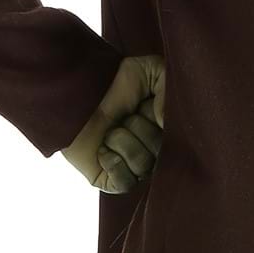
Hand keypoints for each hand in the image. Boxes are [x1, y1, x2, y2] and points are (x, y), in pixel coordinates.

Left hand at [62, 54, 166, 192]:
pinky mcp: (113, 182)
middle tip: (123, 117)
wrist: (75, 94)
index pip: (178, 138)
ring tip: (109, 131)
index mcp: (165, 130)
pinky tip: (102, 150)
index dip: (160, 120)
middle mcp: (153, 152)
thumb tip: (167, 123)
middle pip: (159, 151)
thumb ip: (169, 90)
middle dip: (138, 127)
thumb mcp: (150, 70)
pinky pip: (125, 182)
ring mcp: (134, 169)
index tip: (144, 106)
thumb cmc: (113, 82)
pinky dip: (113, 163)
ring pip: (142, 166)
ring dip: (121, 141)